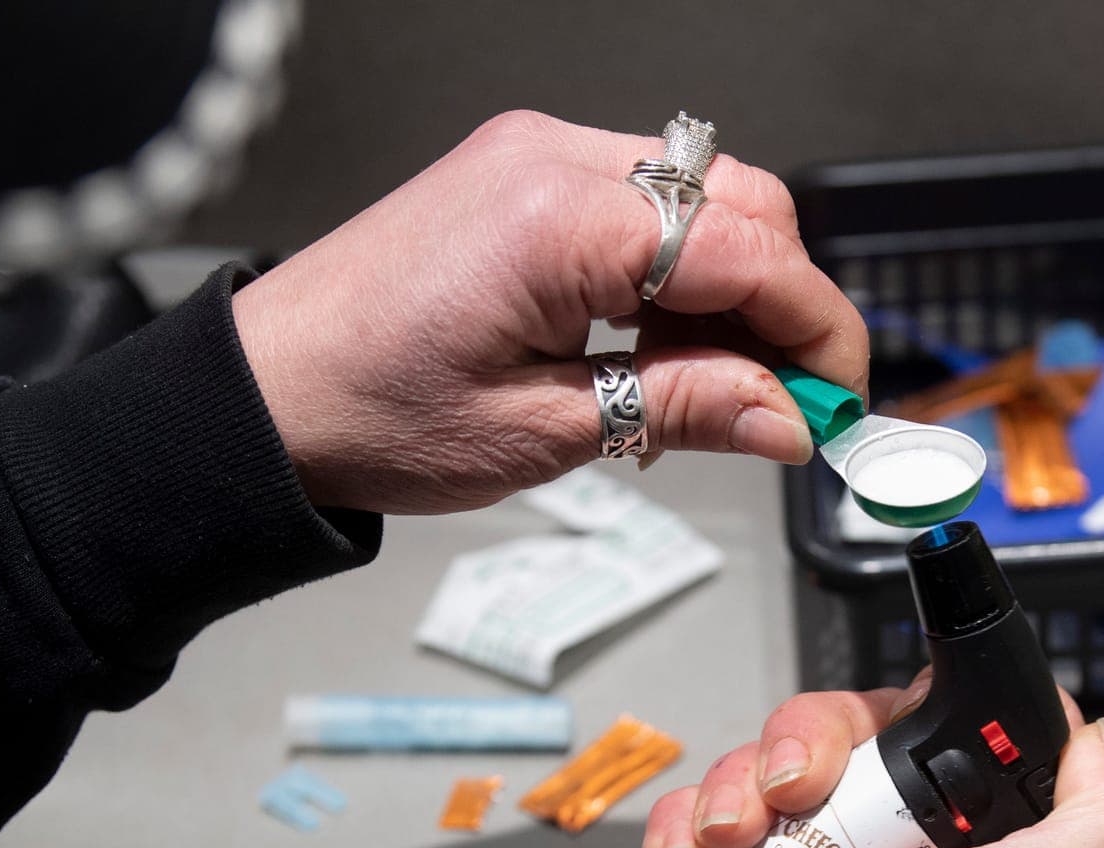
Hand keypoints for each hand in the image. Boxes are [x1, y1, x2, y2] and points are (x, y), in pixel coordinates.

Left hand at [230, 110, 866, 513]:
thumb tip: (787, 418)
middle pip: (742, 205)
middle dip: (787, 304)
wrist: (264, 396)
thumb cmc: (366, 411)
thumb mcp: (543, 433)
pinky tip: (669, 348)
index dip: (815, 326)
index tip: (839, 398)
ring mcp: (535, 158)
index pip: (746, 249)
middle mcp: (551, 160)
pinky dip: (681, 276)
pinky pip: (646, 208)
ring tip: (718, 391)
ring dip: (736, 293)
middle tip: (791, 402)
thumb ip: (684, 409)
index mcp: (555, 219)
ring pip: (703, 201)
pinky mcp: (523, 177)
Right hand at [640, 675, 1103, 847]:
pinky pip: (709, 815)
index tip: (899, 737)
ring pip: (775, 766)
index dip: (925, 718)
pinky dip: (687, 825)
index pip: (959, 741)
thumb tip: (1103, 742)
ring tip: (733, 841)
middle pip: (856, 738)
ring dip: (740, 785)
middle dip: (813, 743)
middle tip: (800, 790)